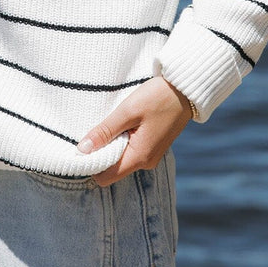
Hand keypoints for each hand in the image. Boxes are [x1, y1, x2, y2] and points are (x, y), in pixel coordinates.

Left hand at [77, 76, 192, 186]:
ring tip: (113, 123)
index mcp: (139, 157)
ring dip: (112, 144)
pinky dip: (122, 140)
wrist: (185, 89)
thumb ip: (104, 131)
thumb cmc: (157, 97)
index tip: (83, 146)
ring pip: (120, 159)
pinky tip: (123, 124)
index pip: (105, 177)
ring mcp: (150, 155)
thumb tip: (82, 149)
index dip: (91, 164)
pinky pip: (130, 151)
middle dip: (100, 153)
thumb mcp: (127, 111)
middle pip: (112, 169)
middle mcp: (146, 162)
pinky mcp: (152, 147)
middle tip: (98, 130)